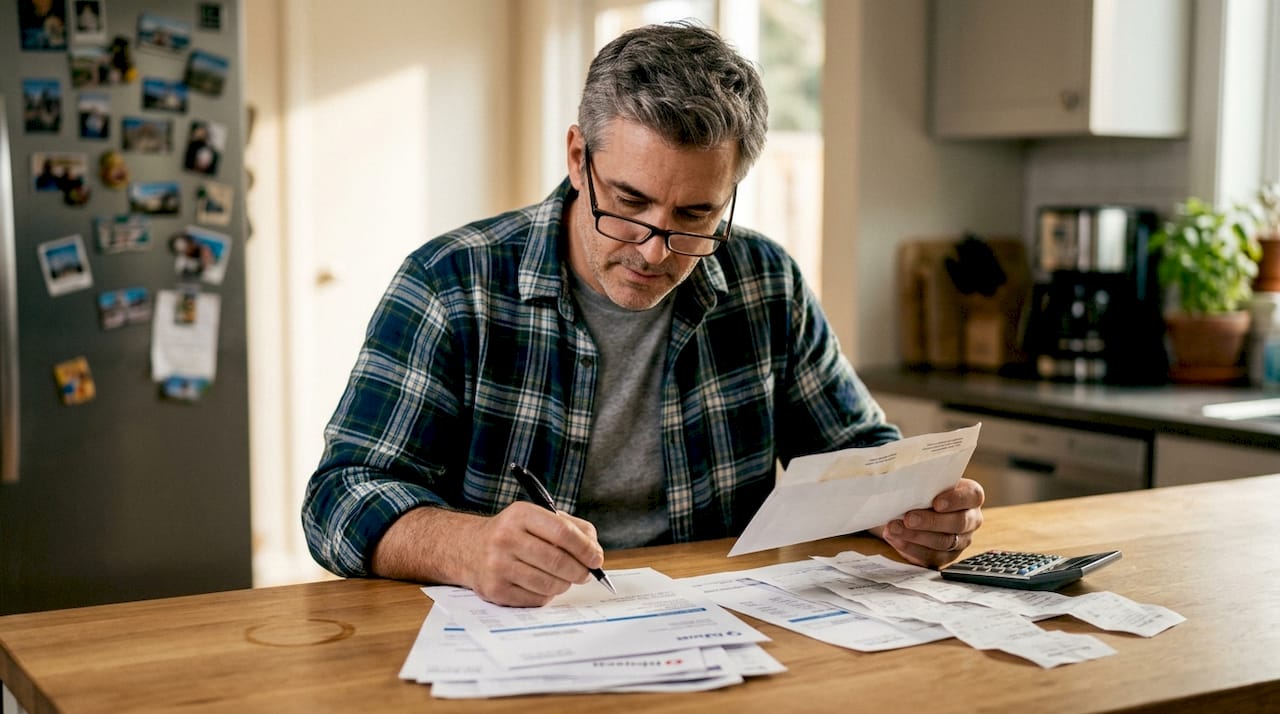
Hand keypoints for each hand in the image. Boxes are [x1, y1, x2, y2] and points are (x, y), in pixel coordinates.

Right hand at [463, 502, 605, 606]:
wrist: (469, 548)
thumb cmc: (513, 533)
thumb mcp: (537, 518)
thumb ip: (571, 528)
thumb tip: (595, 551)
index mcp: (520, 515)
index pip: (563, 532)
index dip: (585, 548)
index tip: (596, 558)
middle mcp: (505, 538)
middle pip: (558, 561)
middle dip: (580, 571)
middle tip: (586, 573)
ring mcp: (498, 565)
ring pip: (549, 583)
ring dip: (565, 584)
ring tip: (564, 578)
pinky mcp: (495, 589)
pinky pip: (536, 598)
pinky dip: (548, 594)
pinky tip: (544, 585)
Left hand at [877, 478, 984, 567]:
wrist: (914, 510)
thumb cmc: (923, 492)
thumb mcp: (926, 483)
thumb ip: (923, 483)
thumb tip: (904, 484)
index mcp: (971, 496)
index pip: (972, 496)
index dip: (956, 500)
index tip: (936, 503)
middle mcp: (971, 520)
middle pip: (958, 523)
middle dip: (931, 521)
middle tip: (909, 519)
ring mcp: (961, 540)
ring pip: (944, 542)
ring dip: (916, 536)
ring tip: (894, 528)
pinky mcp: (946, 556)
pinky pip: (931, 556)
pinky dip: (911, 548)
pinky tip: (896, 539)